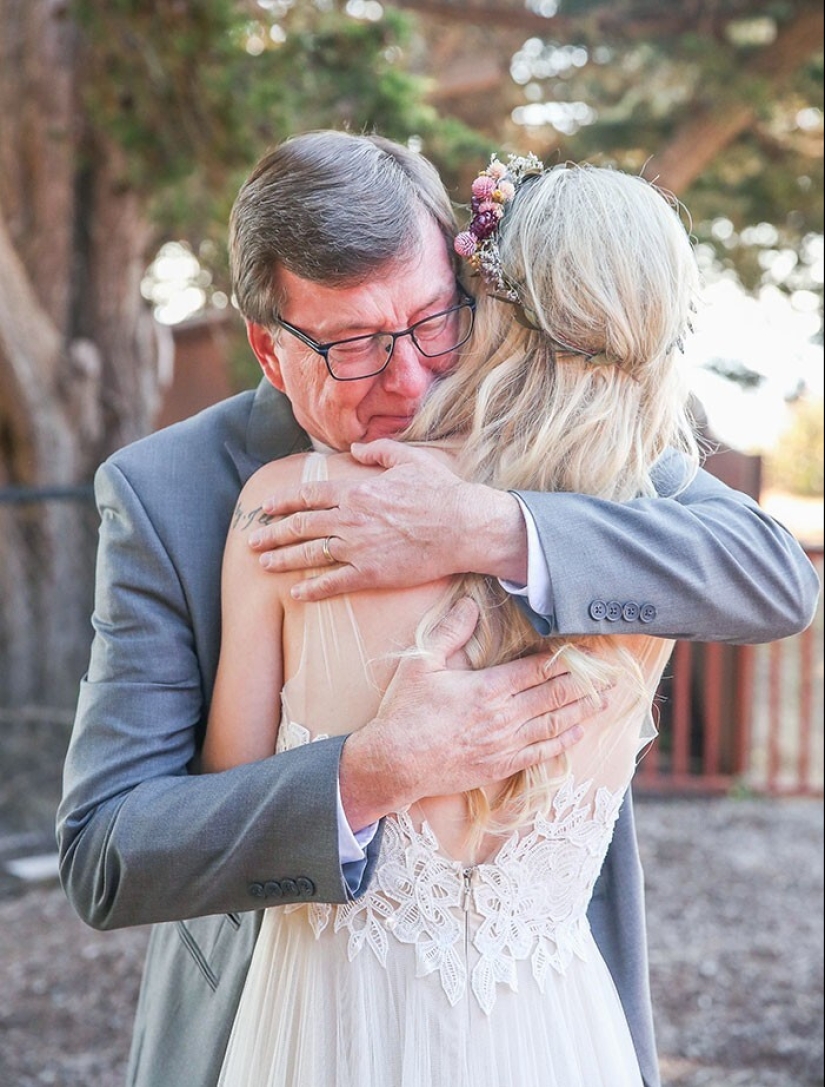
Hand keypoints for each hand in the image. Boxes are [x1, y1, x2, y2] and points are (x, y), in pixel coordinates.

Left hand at [248, 440, 527, 600]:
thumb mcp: (409, 459)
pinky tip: (295, 593)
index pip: (308, 496)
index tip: (266, 508)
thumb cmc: (440, 492)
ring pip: (309, 555)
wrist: (463, 527)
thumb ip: (378, 452)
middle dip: (272, 534)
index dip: (283, 502)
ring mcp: (358, 548)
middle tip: (253, 541)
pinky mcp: (371, 574)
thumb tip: (355, 450)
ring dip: (282, 560)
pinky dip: (311, 589)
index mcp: (356, 491)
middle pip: (300, 527)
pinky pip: (333, 583)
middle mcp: (350, 519)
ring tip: (264, 565)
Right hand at [338, 598, 600, 828]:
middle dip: (586, 683)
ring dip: (584, 711)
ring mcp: (505, 744)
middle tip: (613, 674)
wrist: (394, 763)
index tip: (589, 650)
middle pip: (555, 696)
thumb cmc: (404, 712)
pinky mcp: (499, 766)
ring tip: (607, 700)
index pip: (539, 669)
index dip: (567, 659)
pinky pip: (541, 753)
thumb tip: (470, 603)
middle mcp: (504, 717)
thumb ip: (450, 632)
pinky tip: (578, 733)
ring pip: (554, 724)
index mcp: (488, 688)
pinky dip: (563, 742)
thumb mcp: (421, 663)